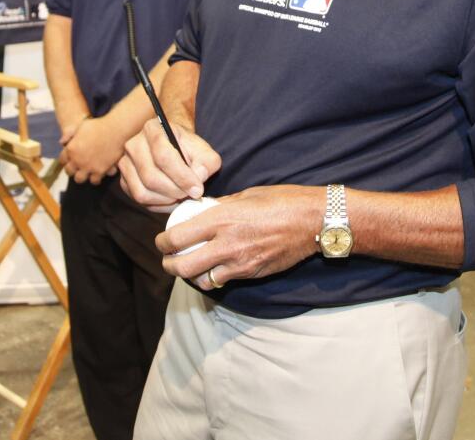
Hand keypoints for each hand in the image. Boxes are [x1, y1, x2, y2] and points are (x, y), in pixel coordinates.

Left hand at [60, 116, 125, 184]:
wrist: (115, 130)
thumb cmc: (99, 125)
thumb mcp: (81, 126)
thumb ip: (69, 134)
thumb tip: (61, 142)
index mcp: (71, 149)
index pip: (62, 160)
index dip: (66, 160)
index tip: (69, 160)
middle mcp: (77, 160)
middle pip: (69, 171)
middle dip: (72, 169)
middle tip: (77, 167)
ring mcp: (88, 167)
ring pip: (79, 179)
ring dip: (82, 176)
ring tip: (86, 172)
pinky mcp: (100, 171)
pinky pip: (94, 181)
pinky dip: (95, 178)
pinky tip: (97, 173)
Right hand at [118, 120, 221, 209]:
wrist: (174, 148)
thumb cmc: (189, 149)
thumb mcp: (204, 151)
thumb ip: (207, 162)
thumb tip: (199, 176)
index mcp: (153, 129)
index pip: (163, 156)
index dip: (182, 177)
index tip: (198, 189)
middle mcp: (134, 144)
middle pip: (151, 177)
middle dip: (175, 191)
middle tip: (191, 195)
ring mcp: (125, 163)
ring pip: (142, 192)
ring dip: (166, 200)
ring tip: (181, 195)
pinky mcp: (123, 180)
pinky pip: (138, 200)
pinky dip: (158, 204)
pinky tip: (171, 198)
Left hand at [156, 185, 321, 290]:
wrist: (313, 221)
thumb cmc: (282, 201)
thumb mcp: (247, 195)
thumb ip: (222, 206)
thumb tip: (204, 209)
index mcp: (222, 219)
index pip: (178, 237)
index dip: (163, 242)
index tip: (162, 240)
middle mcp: (227, 243)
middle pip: (183, 266)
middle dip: (169, 265)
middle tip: (168, 259)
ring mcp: (240, 263)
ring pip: (202, 280)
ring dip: (192, 276)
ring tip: (191, 267)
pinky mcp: (252, 273)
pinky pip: (225, 280)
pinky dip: (215, 278)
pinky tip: (215, 268)